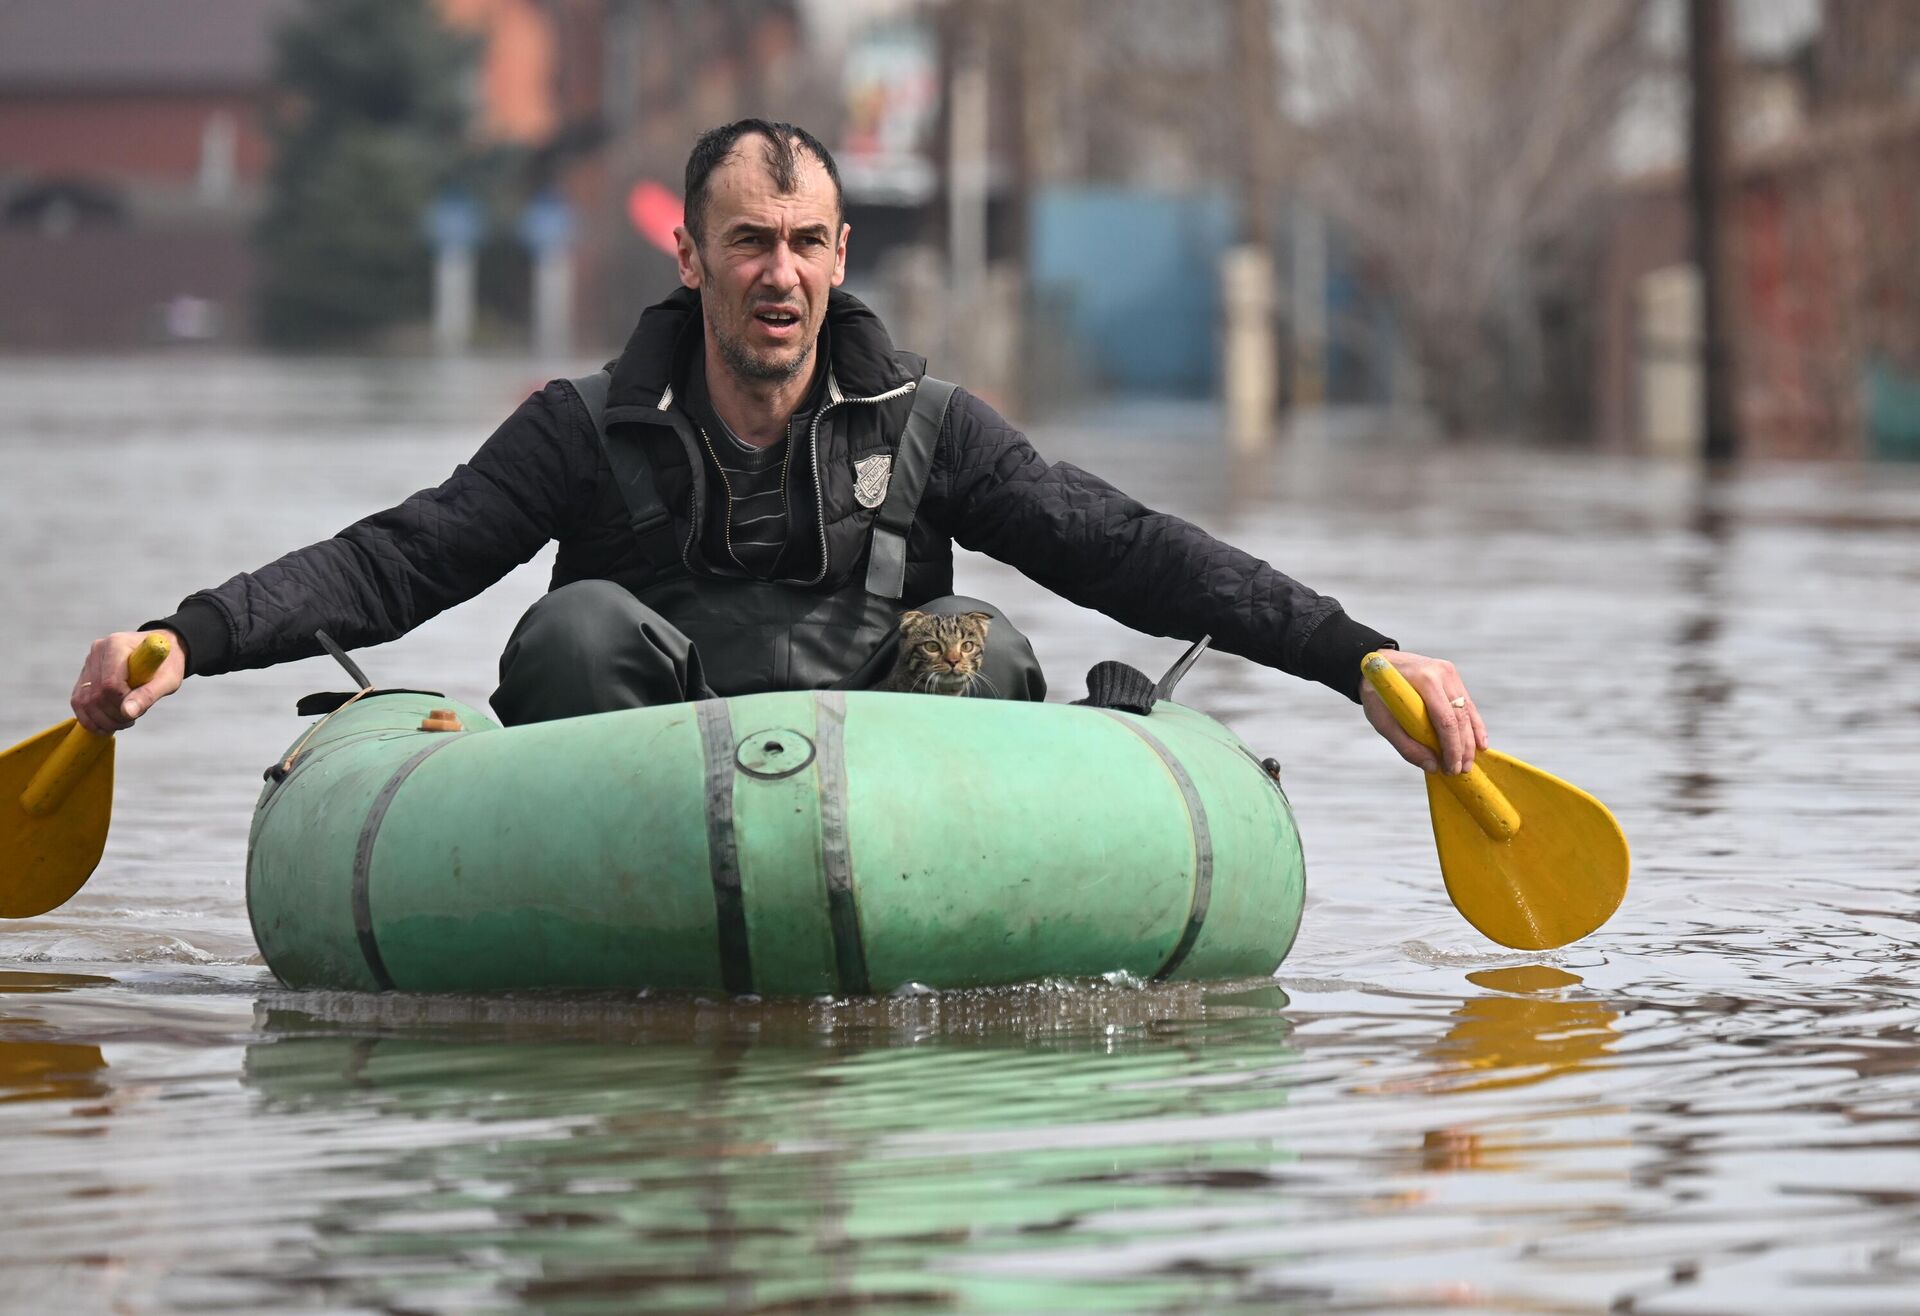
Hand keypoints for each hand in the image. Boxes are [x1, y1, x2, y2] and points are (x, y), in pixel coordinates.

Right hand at [70, 630, 185, 733]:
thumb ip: (148, 695)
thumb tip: (127, 713)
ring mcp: (88, 662)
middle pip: (95, 695)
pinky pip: (78, 701)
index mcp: (117, 645)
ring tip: (123, 721)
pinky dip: (90, 718)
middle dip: (113, 715)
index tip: (138, 709)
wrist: (159, 653)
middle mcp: (98, 651)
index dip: (122, 703)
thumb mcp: (167, 680)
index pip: (110, 684)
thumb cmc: (166, 665)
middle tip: (131, 720)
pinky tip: (108, 723)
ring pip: (83, 701)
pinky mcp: (84, 674)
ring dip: (101, 720)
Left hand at [1360, 649, 1485, 774]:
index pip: (1446, 720)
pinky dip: (1474, 725)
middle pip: (1460, 717)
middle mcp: (1442, 674)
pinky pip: (1467, 705)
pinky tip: (1480, 743)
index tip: (1451, 768)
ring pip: (1468, 712)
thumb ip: (1407, 745)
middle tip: (1461, 770)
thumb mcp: (1382, 721)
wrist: (1377, 663)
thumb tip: (1433, 767)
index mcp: (1424, 681)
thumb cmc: (1377, 693)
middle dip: (1463, 748)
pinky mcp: (1452, 678)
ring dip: (1471, 739)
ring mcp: (1450, 674)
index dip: (1452, 748)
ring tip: (1468, 763)